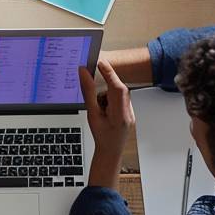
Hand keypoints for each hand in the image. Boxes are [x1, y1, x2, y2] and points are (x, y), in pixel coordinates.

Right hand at [80, 62, 134, 187]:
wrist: (110, 152)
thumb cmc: (101, 137)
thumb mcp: (91, 114)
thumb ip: (88, 92)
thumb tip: (84, 74)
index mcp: (120, 114)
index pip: (117, 87)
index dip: (109, 73)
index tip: (100, 62)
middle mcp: (128, 112)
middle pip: (118, 89)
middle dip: (105, 86)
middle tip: (95, 91)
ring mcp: (130, 112)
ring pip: (118, 94)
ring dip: (106, 96)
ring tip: (99, 111)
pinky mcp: (129, 112)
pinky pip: (119, 99)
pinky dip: (109, 101)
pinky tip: (104, 112)